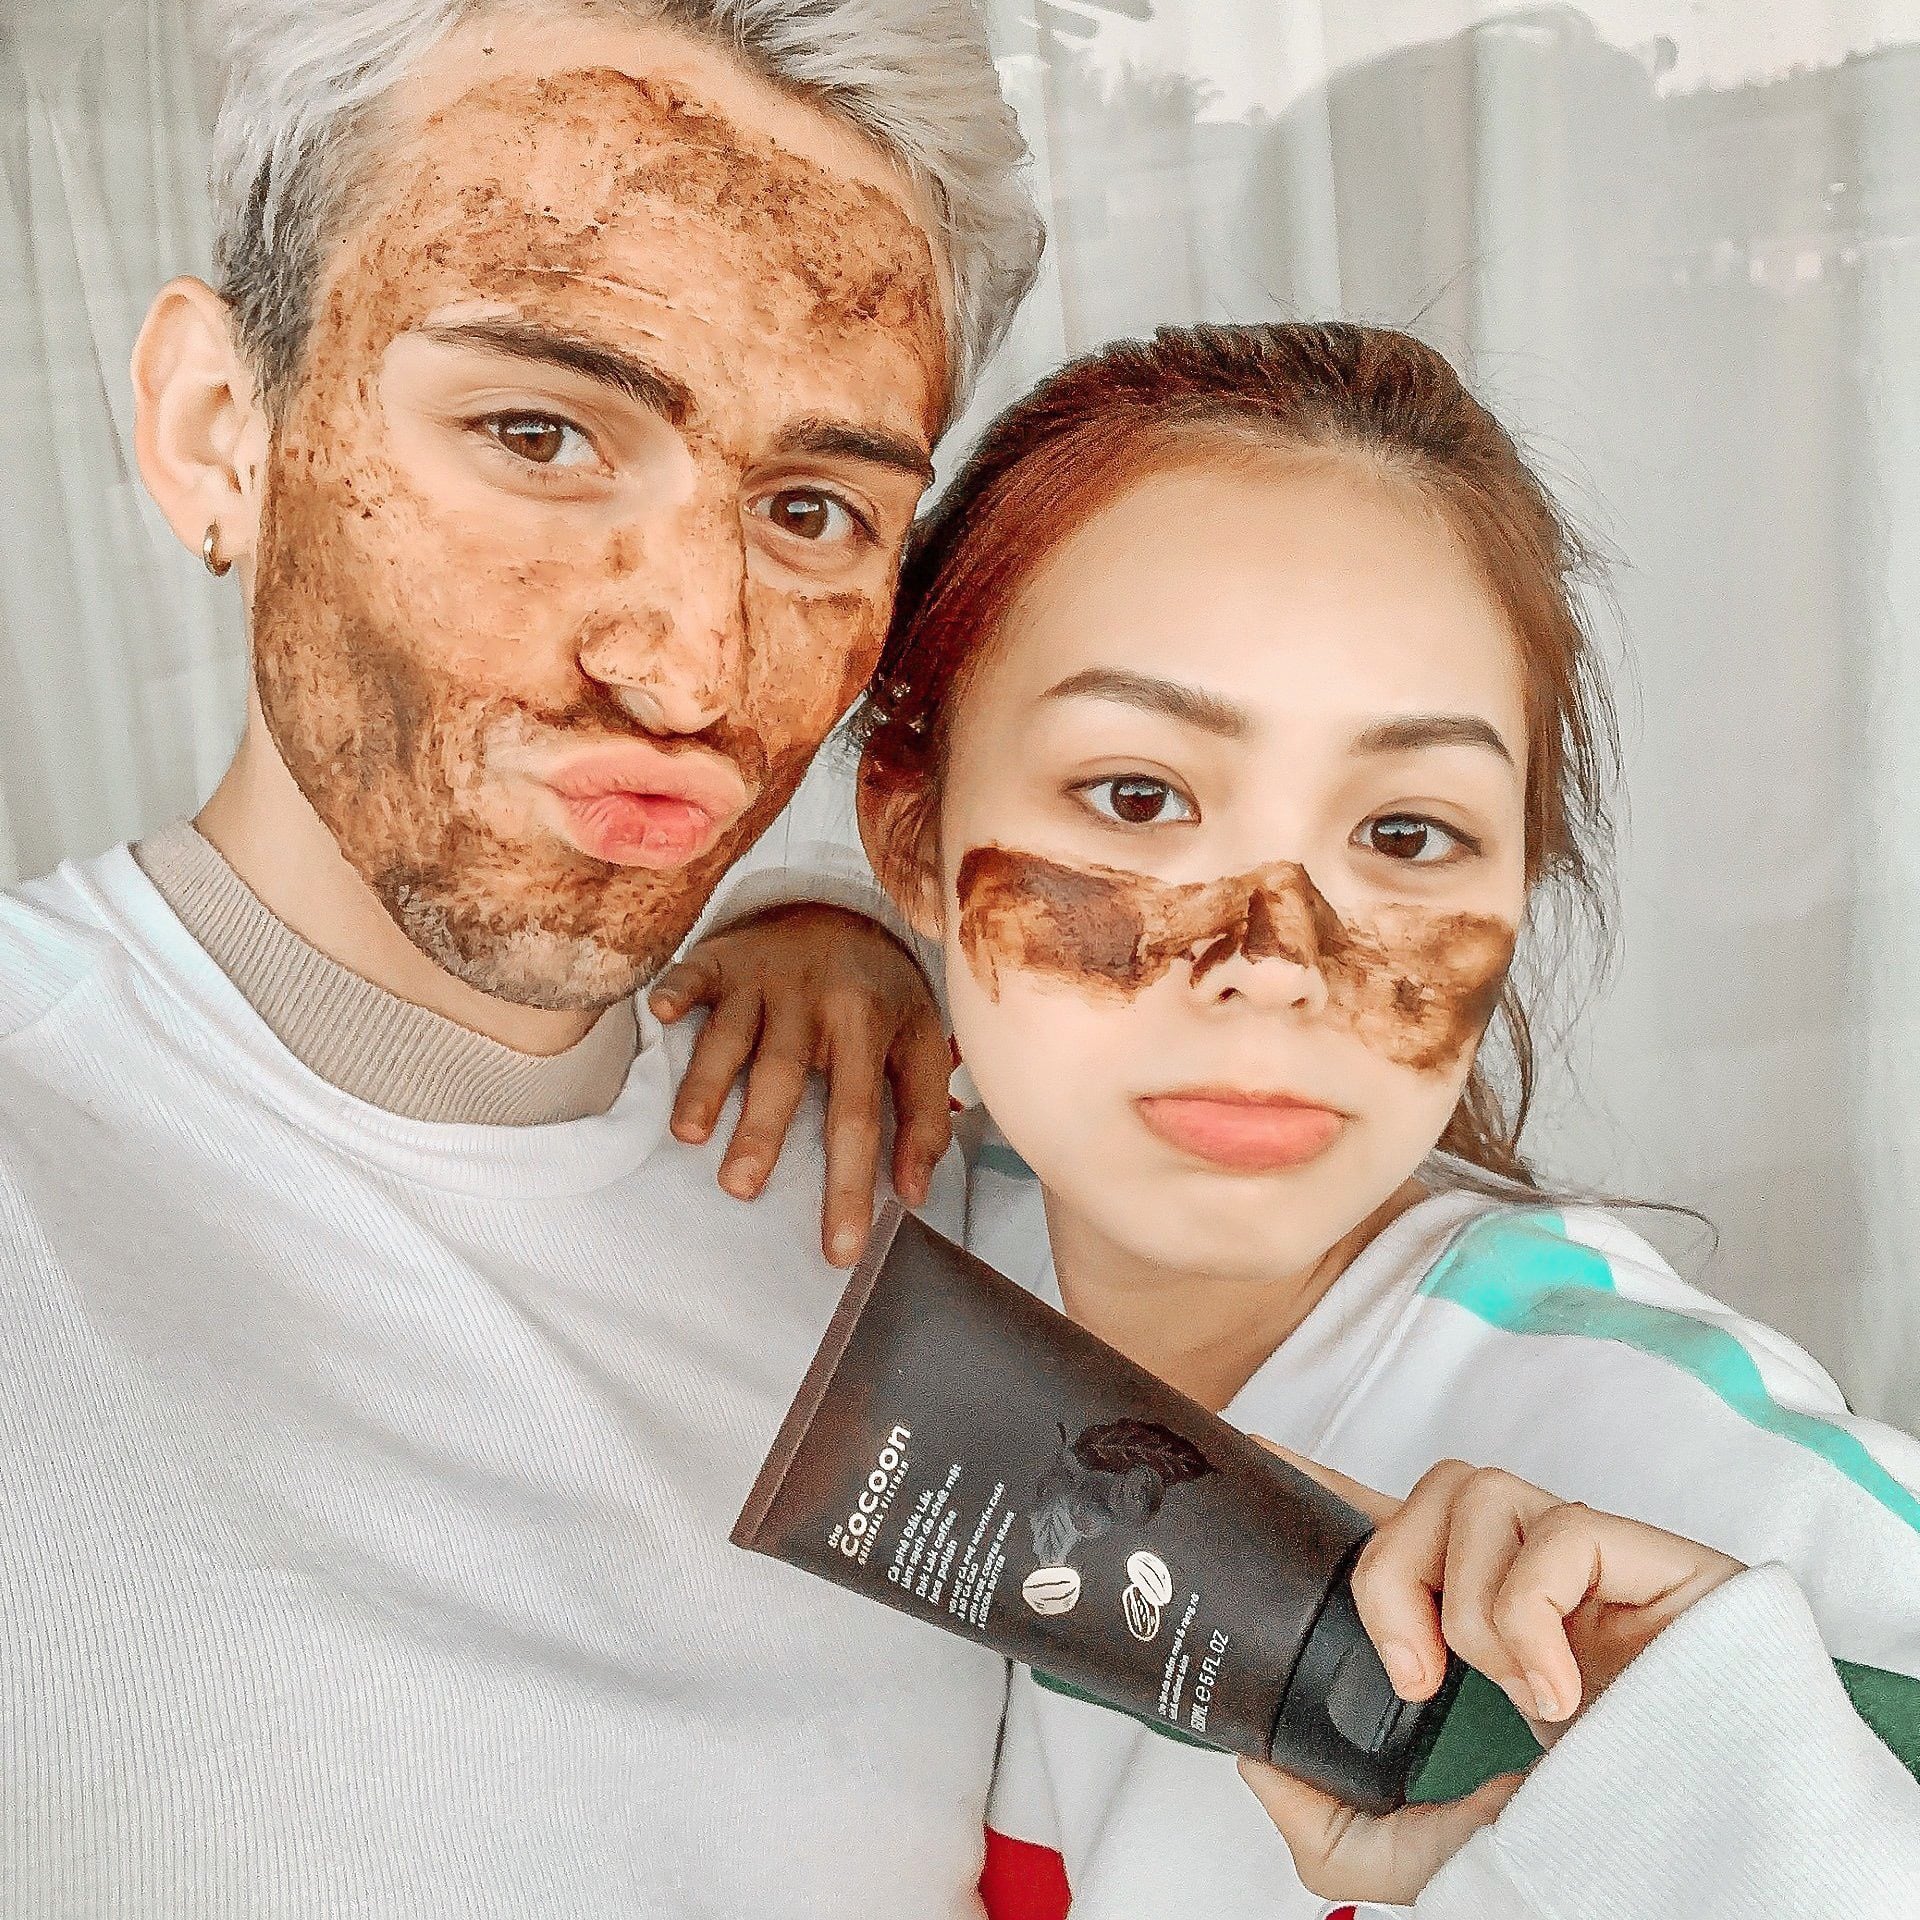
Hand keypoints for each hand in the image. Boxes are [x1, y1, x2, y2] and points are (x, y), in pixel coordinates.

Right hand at [648, 904, 951, 1267]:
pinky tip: (661, 1013)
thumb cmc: (881, 994)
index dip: (848, 1185)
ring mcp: (764, 976)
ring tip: (688, 1136)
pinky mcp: (723, 957)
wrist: (843, 903)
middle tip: (740, 1189)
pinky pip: (694, 973)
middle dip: (762, 1131)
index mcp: (868, 1026)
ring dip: (707, 1082)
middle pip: (785, 1074)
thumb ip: (924, 1118)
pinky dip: (676, 991)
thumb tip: (913, 1195)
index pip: (858, 1116)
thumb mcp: (922, 1045)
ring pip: (731, 1035)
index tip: (839, 1251)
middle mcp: (814, 1000)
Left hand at [1237, 1445, 1745, 1907]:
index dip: (1321, 1479)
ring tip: (1509, 1690)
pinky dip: (1532, 1620)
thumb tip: (1258, 1758)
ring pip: (1479, 1490)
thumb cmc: (1590, 1861)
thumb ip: (1335, 1824)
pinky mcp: (1656, 1562)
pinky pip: (1558, 1532)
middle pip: (1426, 1489)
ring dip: (1467, 1601)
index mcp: (1481, 1626)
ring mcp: (1597, 1565)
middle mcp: (1534, 1578)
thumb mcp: (1433, 1861)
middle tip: (1411, 1674)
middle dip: (1387, 1572)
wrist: (1707, 1883)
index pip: (1392, 1518)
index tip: (1253, 1455)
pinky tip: (1562, 1696)